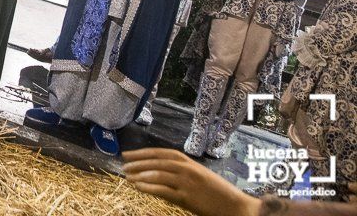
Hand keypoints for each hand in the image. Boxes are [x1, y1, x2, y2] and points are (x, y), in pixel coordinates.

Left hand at [123, 148, 260, 215]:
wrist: (237, 207)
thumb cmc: (219, 194)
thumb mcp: (200, 177)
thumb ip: (183, 172)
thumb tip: (160, 171)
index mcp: (191, 163)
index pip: (162, 153)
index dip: (144, 152)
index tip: (128, 154)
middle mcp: (188, 169)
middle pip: (157, 161)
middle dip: (138, 162)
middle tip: (123, 164)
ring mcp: (187, 183)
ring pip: (158, 174)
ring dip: (140, 174)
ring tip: (127, 176)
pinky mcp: (187, 198)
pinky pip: (163, 190)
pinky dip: (148, 187)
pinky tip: (137, 186)